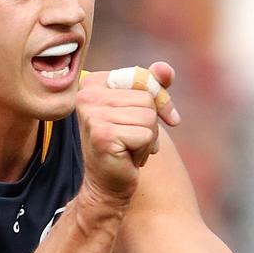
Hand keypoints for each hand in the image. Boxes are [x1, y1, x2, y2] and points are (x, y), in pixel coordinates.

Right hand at [76, 62, 179, 197]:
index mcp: (92, 83)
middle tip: (132, 139)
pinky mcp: (103, 135)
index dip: (157, 98)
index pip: (142, 77)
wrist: (106, 183)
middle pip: (147, 98)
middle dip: (150, 123)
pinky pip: (145, 135)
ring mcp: (93, 115)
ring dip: (148, 138)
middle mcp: (87, 95)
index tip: (156, 117)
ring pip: (148, 117)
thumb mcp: (139, 109)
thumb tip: (166, 68)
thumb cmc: (124, 144)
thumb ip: (153, 85)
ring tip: (130, 148)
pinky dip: (144, 150)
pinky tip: (127, 158)